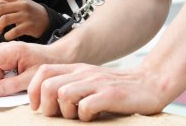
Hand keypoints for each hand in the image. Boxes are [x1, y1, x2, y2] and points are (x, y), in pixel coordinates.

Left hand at [0, 0, 49, 39]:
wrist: (47, 20)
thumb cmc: (29, 11)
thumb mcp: (19, 4)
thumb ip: (4, 3)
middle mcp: (21, 5)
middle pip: (0, 9)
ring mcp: (25, 16)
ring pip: (5, 20)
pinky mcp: (28, 26)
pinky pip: (13, 32)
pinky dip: (7, 35)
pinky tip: (6, 36)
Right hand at [0, 40, 57, 95]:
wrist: (56, 56)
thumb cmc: (46, 65)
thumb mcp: (31, 78)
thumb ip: (11, 85)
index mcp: (11, 51)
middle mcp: (3, 50)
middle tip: (18, 82)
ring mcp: (2, 53)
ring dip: (2, 81)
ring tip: (20, 78)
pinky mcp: (3, 58)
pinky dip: (3, 79)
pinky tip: (16, 77)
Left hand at [30, 63, 168, 120]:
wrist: (151, 84)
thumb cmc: (118, 89)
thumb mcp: (91, 81)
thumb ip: (72, 85)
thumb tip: (46, 101)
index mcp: (77, 69)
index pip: (43, 72)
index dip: (34, 91)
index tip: (39, 107)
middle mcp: (85, 73)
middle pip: (48, 85)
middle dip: (47, 106)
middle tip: (59, 116)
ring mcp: (97, 83)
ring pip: (63, 94)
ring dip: (66, 111)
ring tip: (78, 116)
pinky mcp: (111, 94)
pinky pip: (86, 106)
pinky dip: (85, 116)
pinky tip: (94, 116)